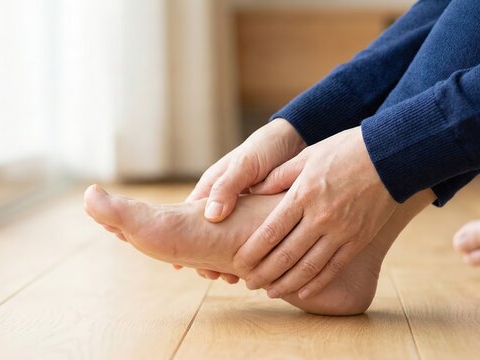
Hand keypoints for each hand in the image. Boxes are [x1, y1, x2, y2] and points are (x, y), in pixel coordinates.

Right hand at [182, 118, 305, 282]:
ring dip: (229, 260)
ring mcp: (241, 211)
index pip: (191, 220)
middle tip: (215, 277)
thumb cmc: (265, 148)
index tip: (184, 266)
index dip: (187, 242)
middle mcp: (223, 201)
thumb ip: (228, 188)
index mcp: (212, 188)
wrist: (295, 140)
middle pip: (207, 235)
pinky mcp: (260, 216)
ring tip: (234, 279)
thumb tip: (211, 217)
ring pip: (229, 242)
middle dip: (208, 257)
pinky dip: (250, 254)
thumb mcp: (245, 165)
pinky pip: (250, 239)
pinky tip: (256, 268)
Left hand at [235, 126, 396, 298]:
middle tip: (248, 283)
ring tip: (269, 292)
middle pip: (286, 254)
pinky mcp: (358, 240)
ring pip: (308, 266)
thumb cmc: (344, 151)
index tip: (238, 262)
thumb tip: (253, 190)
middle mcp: (320, 217)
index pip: (270, 231)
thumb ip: (278, 176)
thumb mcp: (306, 156)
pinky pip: (334, 267)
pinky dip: (316, 283)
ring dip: (286, 283)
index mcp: (302, 195)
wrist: (389, 156)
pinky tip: (302, 293)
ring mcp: (341, 231)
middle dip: (263, 273)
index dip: (252, 251)